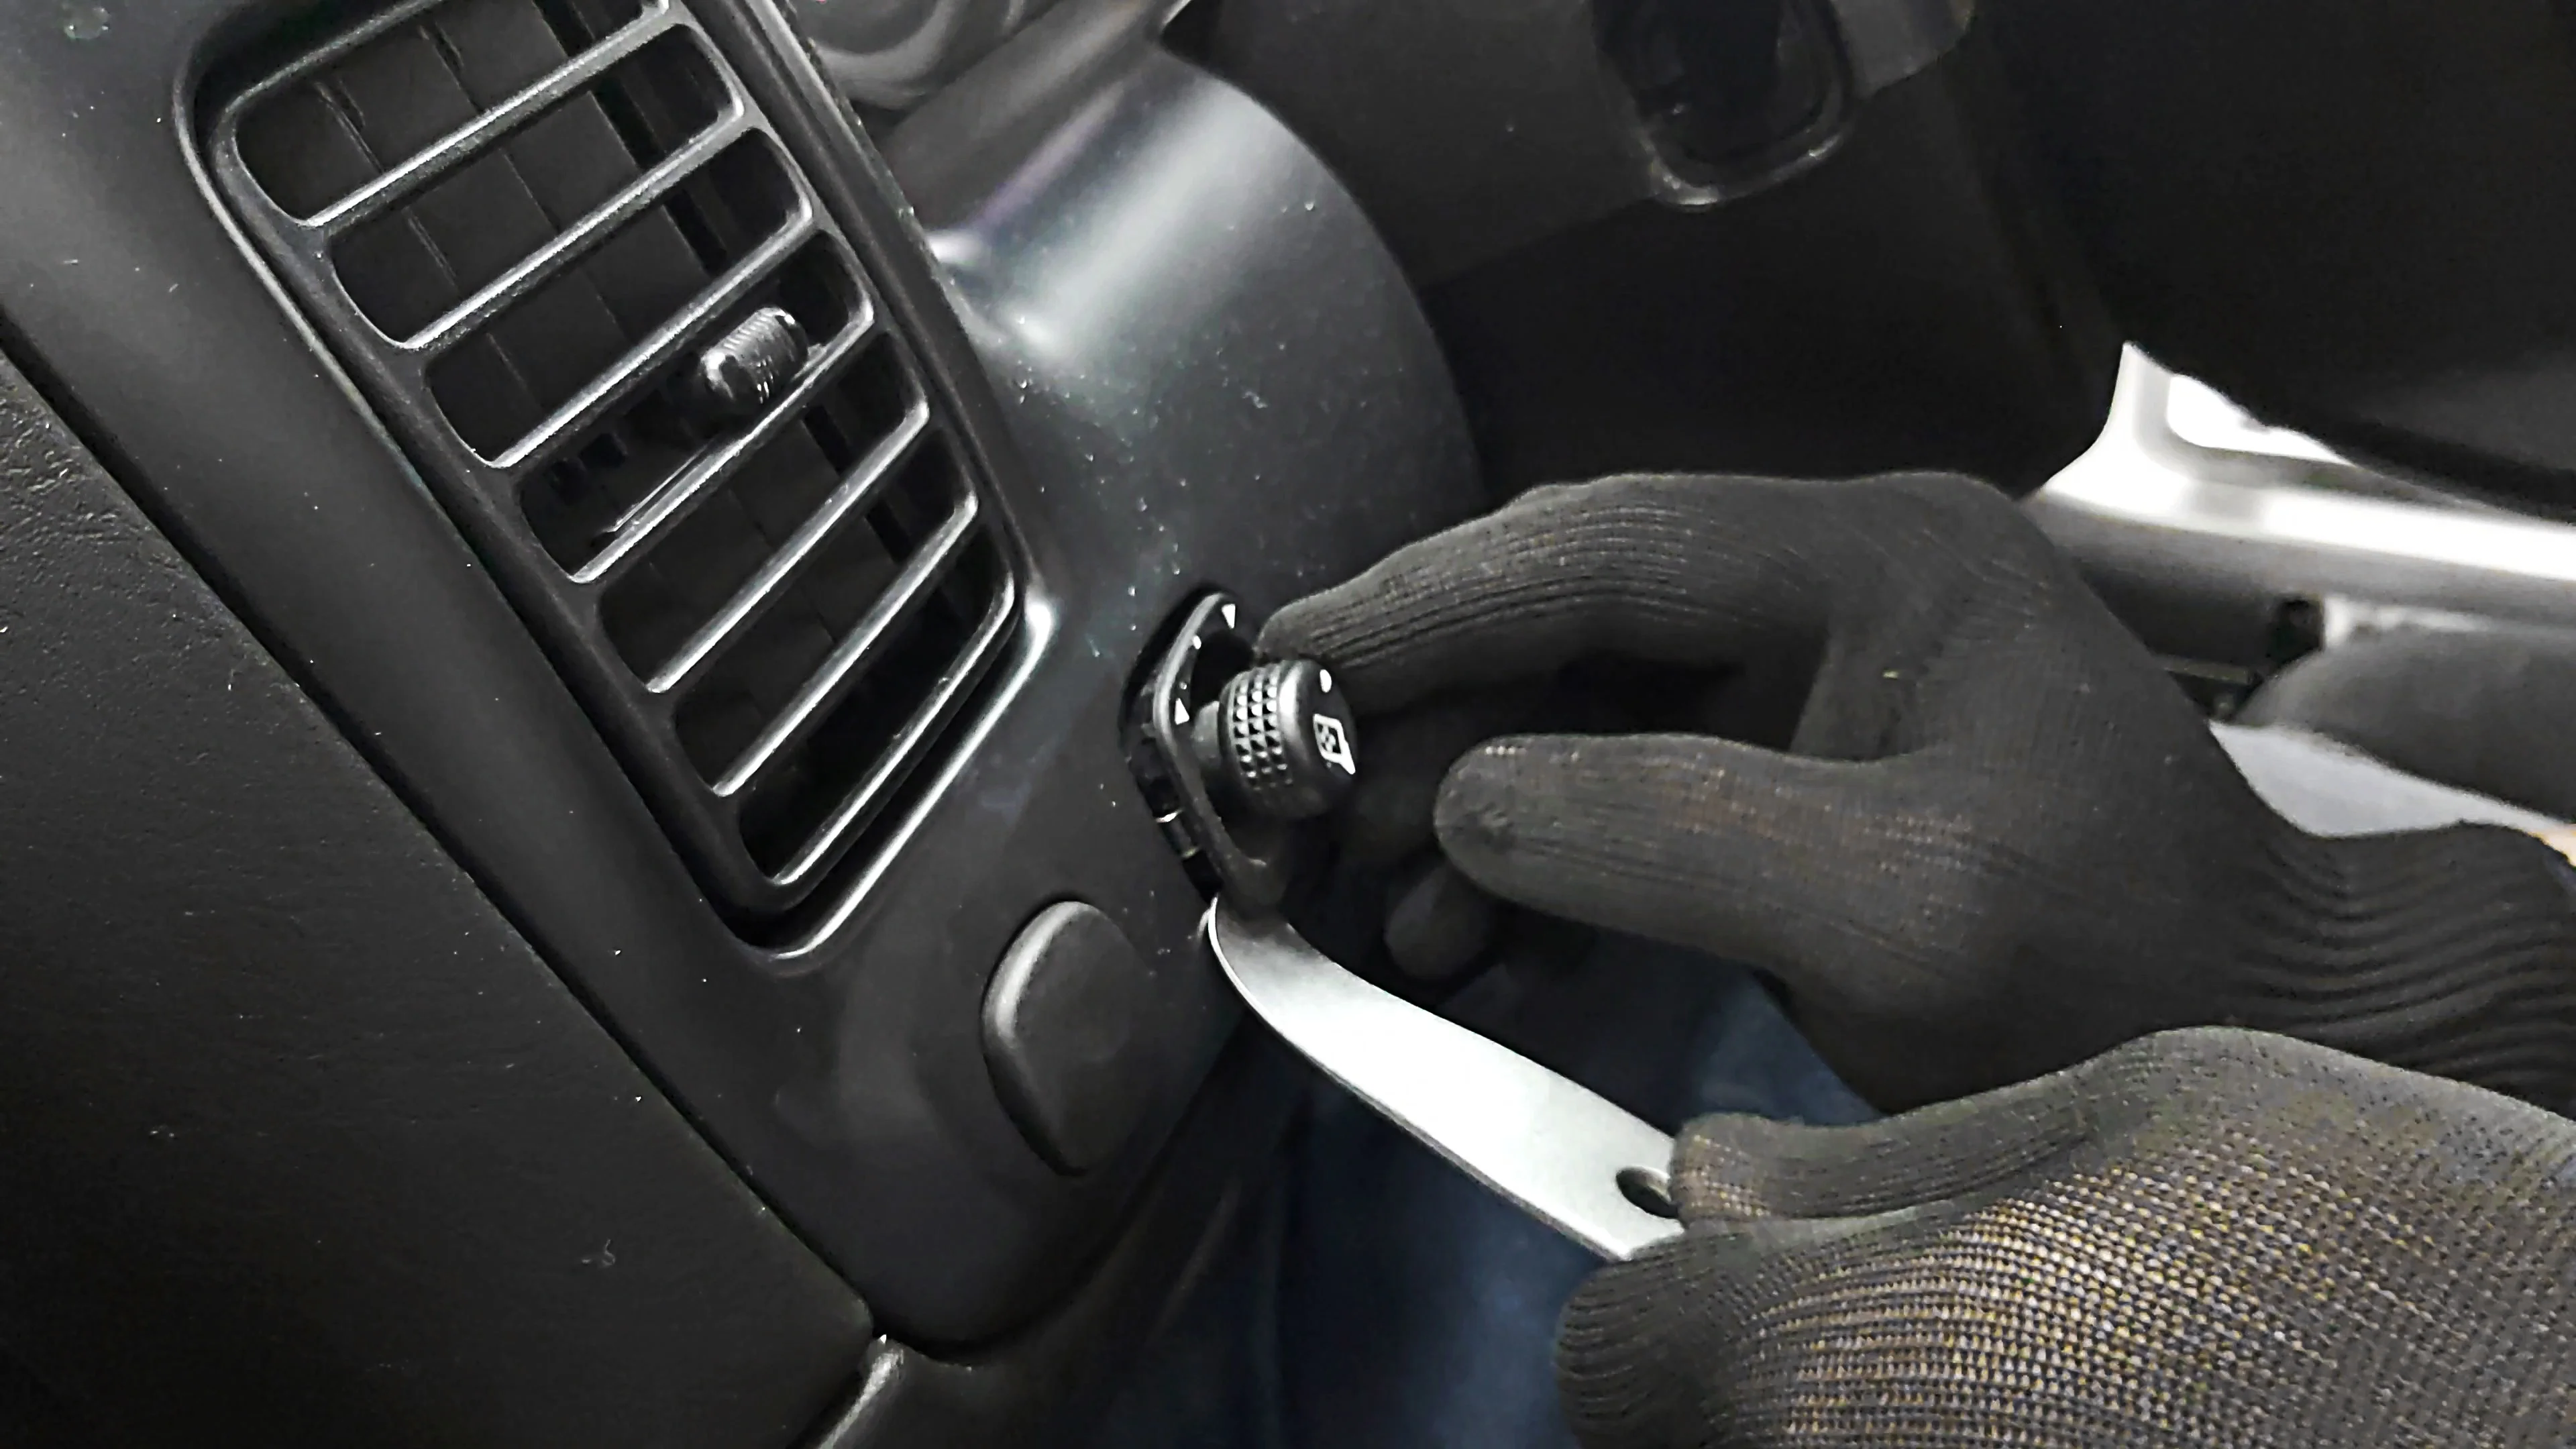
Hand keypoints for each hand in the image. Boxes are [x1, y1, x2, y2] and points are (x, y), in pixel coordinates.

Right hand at [1263, 473, 2575, 1108]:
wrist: (2261, 1031)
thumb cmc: (2133, 959)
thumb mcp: (1904, 905)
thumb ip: (1672, 833)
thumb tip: (1464, 799)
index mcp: (1876, 561)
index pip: (1598, 548)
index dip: (1426, 601)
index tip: (1291, 658)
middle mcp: (1831, 594)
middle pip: (1566, 617)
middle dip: (1422, 711)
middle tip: (1299, 799)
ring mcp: (1810, 687)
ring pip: (1574, 709)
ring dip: (1461, 807)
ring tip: (1384, 911)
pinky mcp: (1792, 782)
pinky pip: (1617, 792)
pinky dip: (1529, 864)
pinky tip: (1471, 938)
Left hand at [1556, 1028, 2575, 1445]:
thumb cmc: (2417, 1257)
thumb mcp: (2146, 1115)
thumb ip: (1876, 1160)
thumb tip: (1693, 1171)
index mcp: (1850, 1374)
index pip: (1612, 1347)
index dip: (1676, 1287)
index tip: (1760, 1256)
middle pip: (1690, 1448)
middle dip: (1758, 1376)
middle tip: (1936, 1317)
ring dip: (1867, 1436)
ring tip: (2047, 1383)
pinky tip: (2102, 1437)